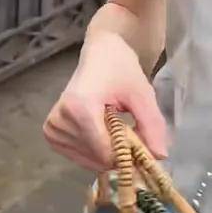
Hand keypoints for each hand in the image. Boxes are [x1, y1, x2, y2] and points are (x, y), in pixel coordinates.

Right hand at [43, 32, 168, 171]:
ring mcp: (52, 128)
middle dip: (119, 152)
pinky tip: (102, 130)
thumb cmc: (120, 69)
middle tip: (131, 131)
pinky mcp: (50, 134)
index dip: (128, 154)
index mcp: (79, 107)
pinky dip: (95, 151)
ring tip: (115, 126)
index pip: (104, 150)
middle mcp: (59, 120)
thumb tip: (160, 156)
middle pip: (96, 156)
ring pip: (88, 159)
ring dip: (107, 152)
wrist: (99, 53)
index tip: (143, 147)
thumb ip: (151, 124)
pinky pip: (78, 156)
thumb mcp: (142, 94)